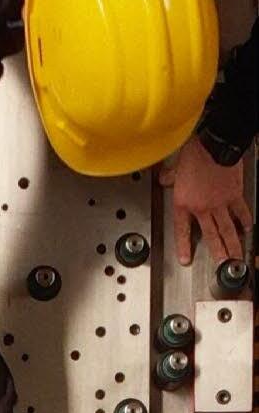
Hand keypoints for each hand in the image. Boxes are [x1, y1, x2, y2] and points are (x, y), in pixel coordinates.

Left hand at [161, 137, 251, 267]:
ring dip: (233, 245)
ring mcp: (220, 203)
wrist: (214, 145)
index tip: (186, 260)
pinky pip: (241, 212)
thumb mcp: (175, 166)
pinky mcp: (235, 195)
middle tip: (220, 266)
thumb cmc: (195, 152)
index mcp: (184, 202)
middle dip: (216, 253)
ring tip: (236, 258)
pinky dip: (245, 221)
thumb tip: (164, 179)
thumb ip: (170, 177)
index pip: (182, 230)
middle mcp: (202, 207)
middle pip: (210, 236)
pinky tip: (248, 229)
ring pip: (227, 230)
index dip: (184, 246)